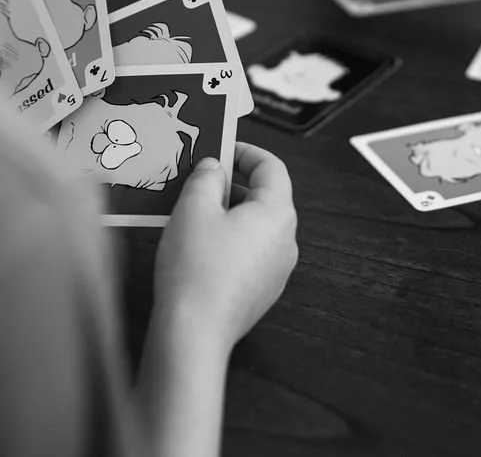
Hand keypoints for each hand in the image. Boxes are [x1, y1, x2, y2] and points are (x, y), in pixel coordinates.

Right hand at [155, 143, 297, 352]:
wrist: (195, 331)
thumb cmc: (196, 266)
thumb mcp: (194, 207)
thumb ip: (207, 178)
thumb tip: (215, 168)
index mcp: (278, 214)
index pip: (272, 167)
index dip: (246, 152)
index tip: (221, 148)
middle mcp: (287, 241)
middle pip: (266, 197)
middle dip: (234, 184)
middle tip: (200, 180)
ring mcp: (277, 270)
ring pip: (257, 227)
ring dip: (230, 213)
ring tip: (193, 213)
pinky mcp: (262, 292)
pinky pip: (250, 254)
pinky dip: (230, 240)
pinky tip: (199, 246)